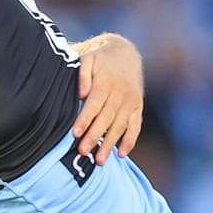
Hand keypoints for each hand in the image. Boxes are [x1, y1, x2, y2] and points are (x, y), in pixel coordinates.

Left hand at [72, 34, 143, 164]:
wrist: (125, 52)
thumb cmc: (100, 58)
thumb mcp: (88, 58)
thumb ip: (83, 74)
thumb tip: (82, 93)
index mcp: (106, 82)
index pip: (94, 104)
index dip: (85, 119)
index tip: (75, 133)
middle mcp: (121, 94)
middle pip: (106, 119)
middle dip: (94, 136)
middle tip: (83, 152)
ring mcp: (131, 102)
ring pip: (120, 126)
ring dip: (110, 144)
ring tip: (99, 160)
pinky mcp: (137, 107)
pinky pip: (135, 127)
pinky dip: (130, 141)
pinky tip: (121, 154)